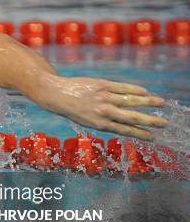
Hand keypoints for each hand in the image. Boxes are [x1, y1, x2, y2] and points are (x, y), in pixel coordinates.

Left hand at [37, 75, 167, 140]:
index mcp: (100, 124)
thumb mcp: (87, 121)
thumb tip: (124, 124)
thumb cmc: (73, 110)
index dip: (141, 134)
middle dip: (151, 121)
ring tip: (162, 103)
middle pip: (133, 118)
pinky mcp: (103, 85)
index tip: (154, 137)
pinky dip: (136, 89)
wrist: (57, 95)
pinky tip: (146, 91)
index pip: (126, 130)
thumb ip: (105, 122)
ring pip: (132, 101)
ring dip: (149, 102)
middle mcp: (104, 112)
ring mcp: (104, 98)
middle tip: (165, 123)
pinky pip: (123, 87)